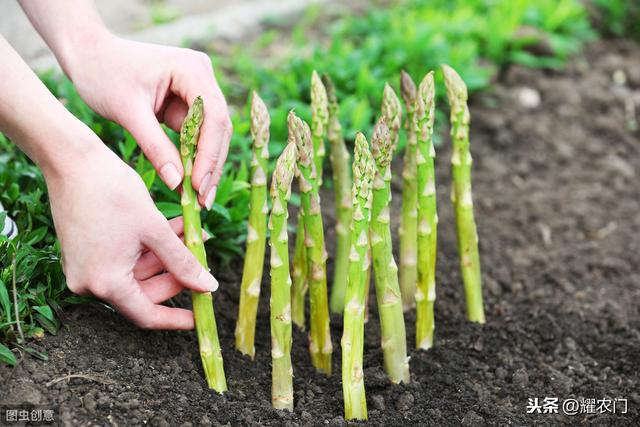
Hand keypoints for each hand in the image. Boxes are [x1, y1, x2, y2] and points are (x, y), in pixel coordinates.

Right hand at [45, 134, 218, 329]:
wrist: (71, 159)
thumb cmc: (112, 191)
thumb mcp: (155, 230)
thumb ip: (183, 262)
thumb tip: (209, 287)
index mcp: (105, 283)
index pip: (146, 314)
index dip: (175, 319)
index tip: (200, 317)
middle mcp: (89, 282)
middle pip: (143, 292)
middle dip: (176, 274)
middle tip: (202, 256)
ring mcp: (84, 267)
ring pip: (137, 272)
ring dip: (166, 256)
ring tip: (192, 233)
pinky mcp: (84, 252)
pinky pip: (124, 259)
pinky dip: (148, 248)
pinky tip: (172, 228)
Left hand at [63, 33, 231, 208]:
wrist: (87, 55)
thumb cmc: (103, 74)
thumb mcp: (128, 113)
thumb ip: (155, 147)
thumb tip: (178, 183)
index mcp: (191, 69)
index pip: (213, 116)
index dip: (210, 153)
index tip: (198, 184)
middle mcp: (201, 76)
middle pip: (219, 127)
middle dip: (211, 164)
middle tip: (203, 200)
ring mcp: (197, 88)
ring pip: (211, 134)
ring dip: (204, 164)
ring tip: (198, 198)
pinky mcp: (188, 101)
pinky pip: (197, 134)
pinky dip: (192, 157)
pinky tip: (188, 183)